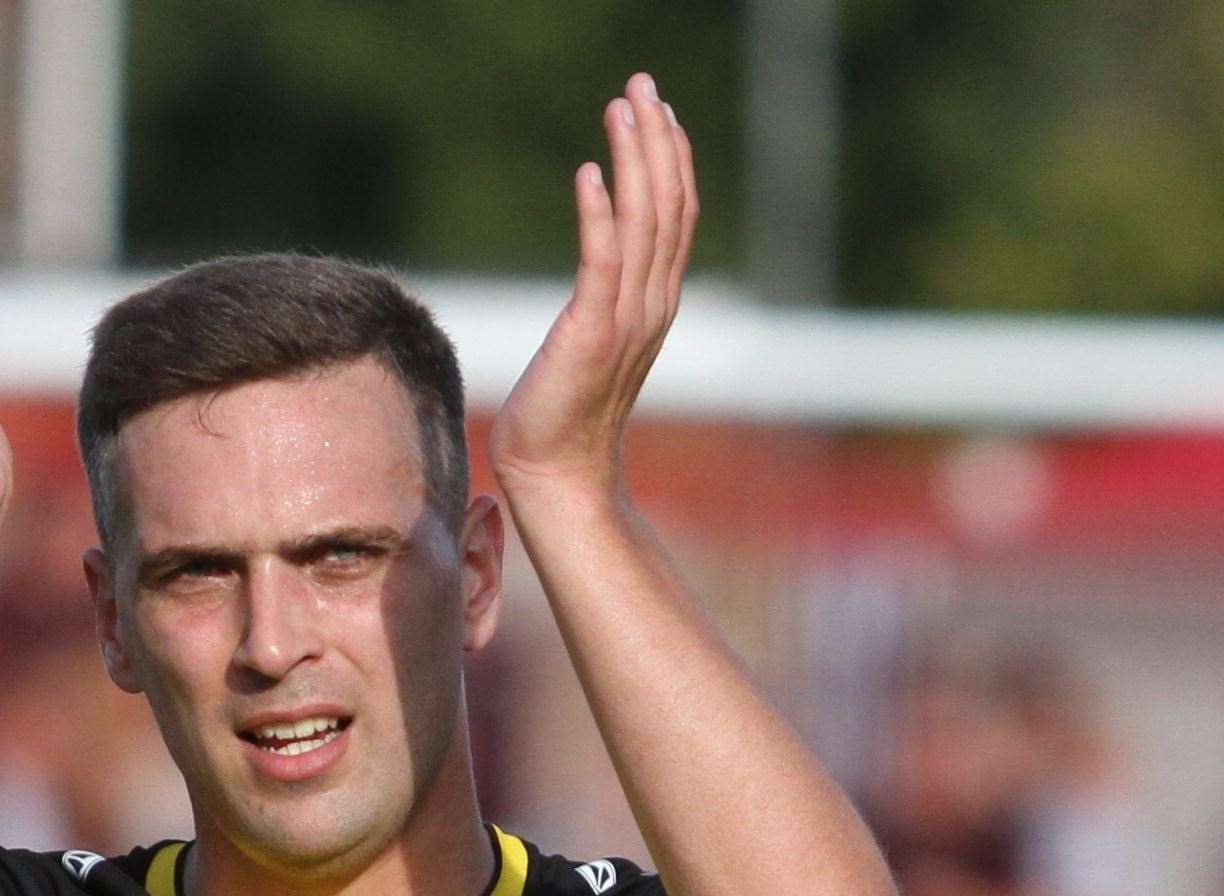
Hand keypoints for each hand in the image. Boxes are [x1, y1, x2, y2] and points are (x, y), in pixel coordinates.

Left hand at [488, 73, 697, 492]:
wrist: (557, 475)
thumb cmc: (561, 415)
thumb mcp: (591, 344)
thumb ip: (602, 303)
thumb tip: (597, 271)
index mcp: (656, 304)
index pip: (674, 216)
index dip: (670, 159)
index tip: (656, 110)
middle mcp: (652, 305)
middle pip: (667, 206)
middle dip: (657, 140)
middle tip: (642, 85)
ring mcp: (627, 320)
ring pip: (643, 223)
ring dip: (634, 159)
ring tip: (622, 107)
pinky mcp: (591, 334)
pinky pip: (602, 264)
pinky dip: (599, 215)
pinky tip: (590, 174)